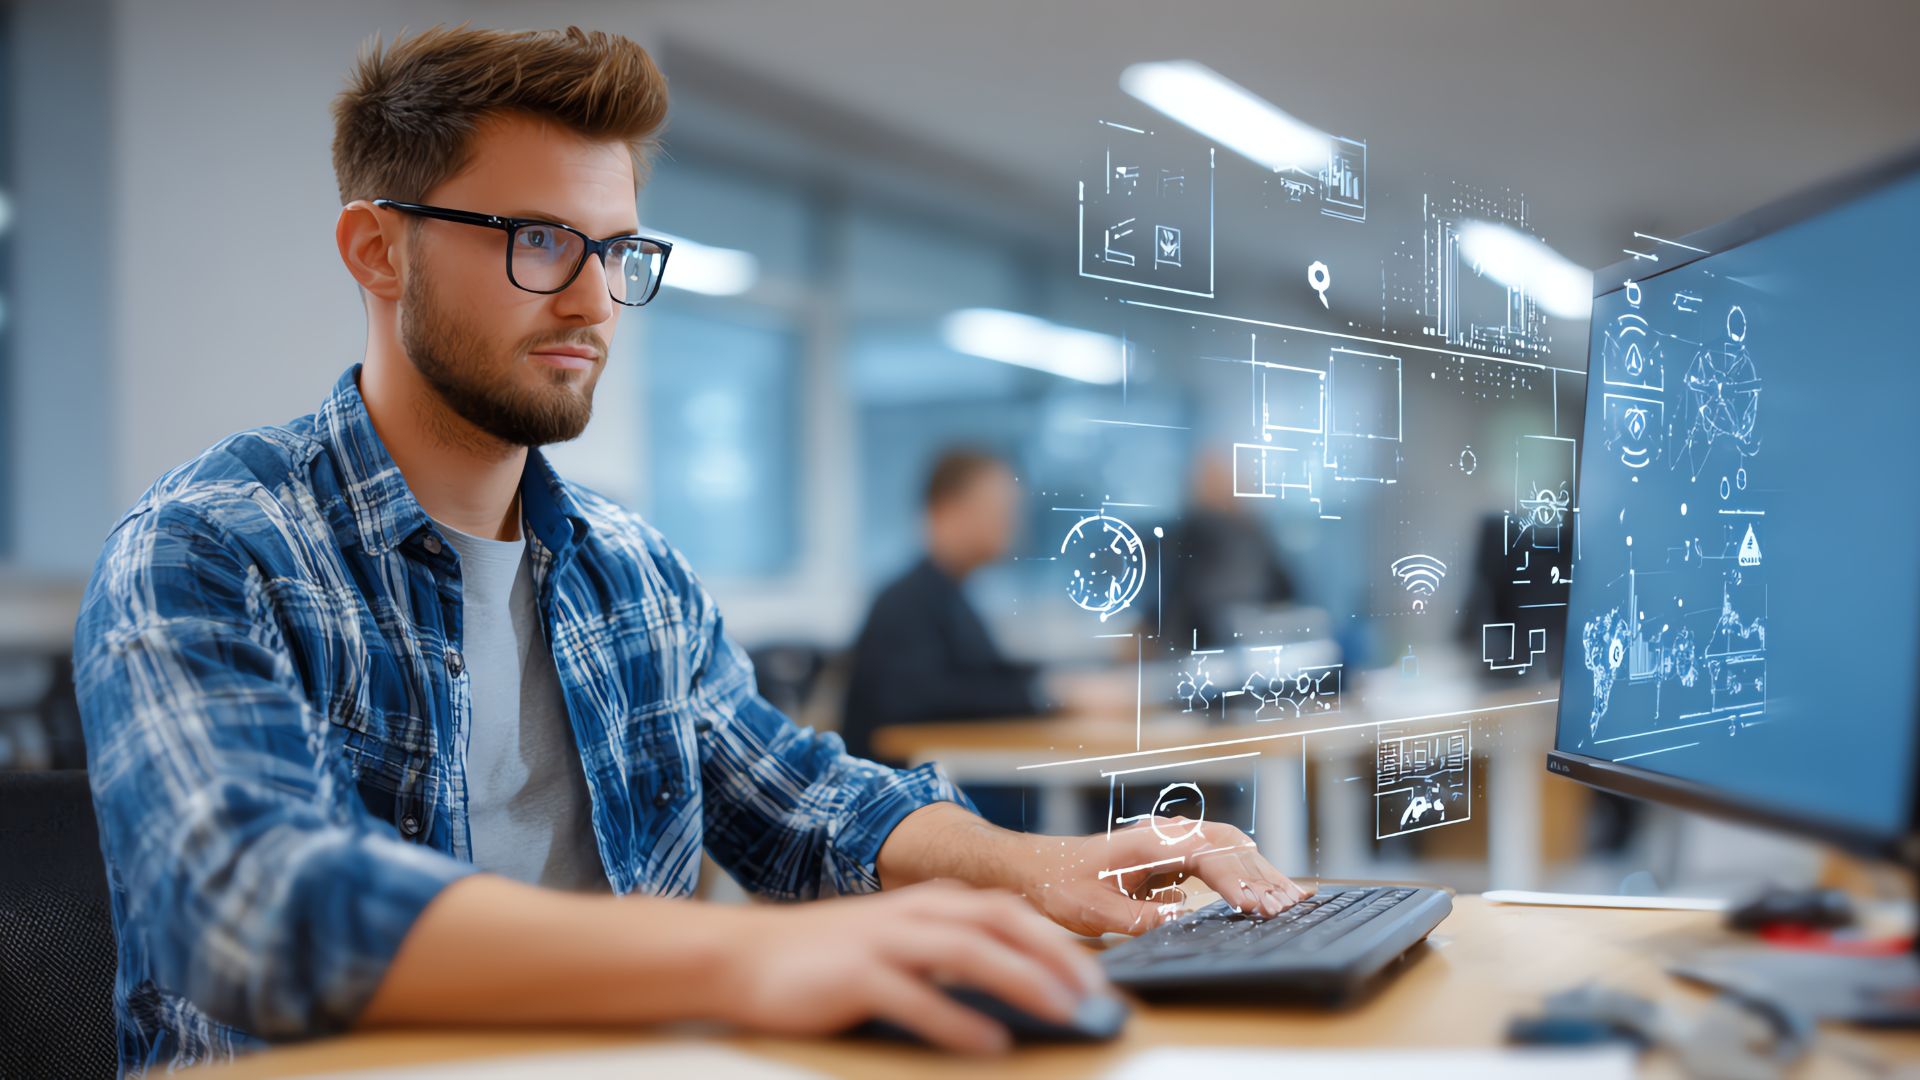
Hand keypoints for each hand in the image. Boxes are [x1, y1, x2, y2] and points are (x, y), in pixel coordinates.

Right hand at [706, 880, 1107, 1053]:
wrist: (742, 956)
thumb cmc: (825, 959)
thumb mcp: (895, 941)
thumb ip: (946, 952)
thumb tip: (1014, 984)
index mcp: (928, 903)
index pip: (1010, 910)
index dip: (1058, 940)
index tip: (1097, 977)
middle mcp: (913, 913)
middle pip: (1001, 921)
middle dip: (1056, 955)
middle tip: (1095, 995)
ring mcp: (884, 940)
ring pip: (968, 951)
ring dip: (1022, 979)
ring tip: (1062, 1011)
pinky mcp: (855, 974)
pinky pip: (916, 997)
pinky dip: (957, 1019)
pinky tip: (989, 1043)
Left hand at [1008, 818, 1313, 936]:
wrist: (1036, 867)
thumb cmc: (1061, 884)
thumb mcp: (1095, 910)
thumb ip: (1141, 918)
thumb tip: (1184, 921)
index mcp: (1149, 841)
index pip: (1208, 854)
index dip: (1235, 882)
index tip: (1255, 907)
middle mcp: (1165, 834)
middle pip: (1229, 845)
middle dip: (1261, 875)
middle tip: (1288, 908)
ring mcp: (1171, 841)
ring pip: (1229, 849)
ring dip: (1258, 874)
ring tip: (1290, 901)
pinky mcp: (1171, 855)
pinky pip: (1217, 858)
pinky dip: (1243, 875)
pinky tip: (1261, 895)